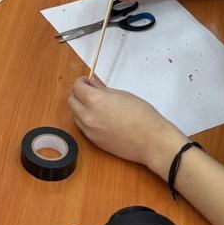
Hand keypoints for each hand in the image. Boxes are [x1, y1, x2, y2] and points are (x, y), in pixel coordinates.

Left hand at [68, 76, 182, 168]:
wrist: (151, 141)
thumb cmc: (142, 115)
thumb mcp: (122, 95)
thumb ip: (103, 89)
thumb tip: (92, 84)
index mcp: (94, 101)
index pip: (77, 87)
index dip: (81, 82)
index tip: (87, 82)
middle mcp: (88, 116)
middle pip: (71, 101)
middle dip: (79, 94)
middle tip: (91, 92)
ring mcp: (90, 131)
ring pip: (76, 116)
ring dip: (81, 108)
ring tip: (97, 106)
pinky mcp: (95, 142)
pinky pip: (84, 128)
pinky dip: (87, 121)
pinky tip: (101, 119)